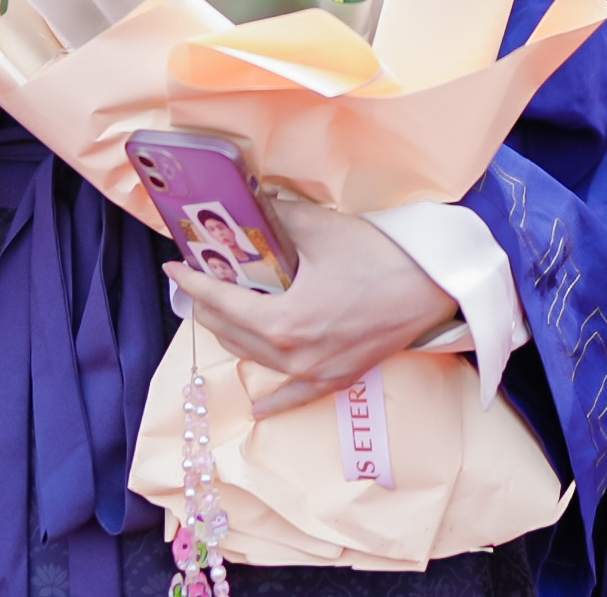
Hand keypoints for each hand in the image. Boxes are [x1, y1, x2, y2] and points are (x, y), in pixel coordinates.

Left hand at [166, 197, 456, 418]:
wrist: (434, 289)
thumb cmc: (379, 257)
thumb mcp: (320, 228)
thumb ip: (276, 216)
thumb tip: (249, 199)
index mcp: (283, 321)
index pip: (220, 302)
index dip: (191, 283)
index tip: (172, 267)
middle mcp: (293, 356)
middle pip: (230, 332)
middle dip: (208, 305)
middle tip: (198, 278)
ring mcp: (315, 374)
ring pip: (254, 359)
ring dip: (232, 334)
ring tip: (221, 310)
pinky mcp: (337, 379)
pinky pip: (294, 396)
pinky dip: (273, 400)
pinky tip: (258, 408)